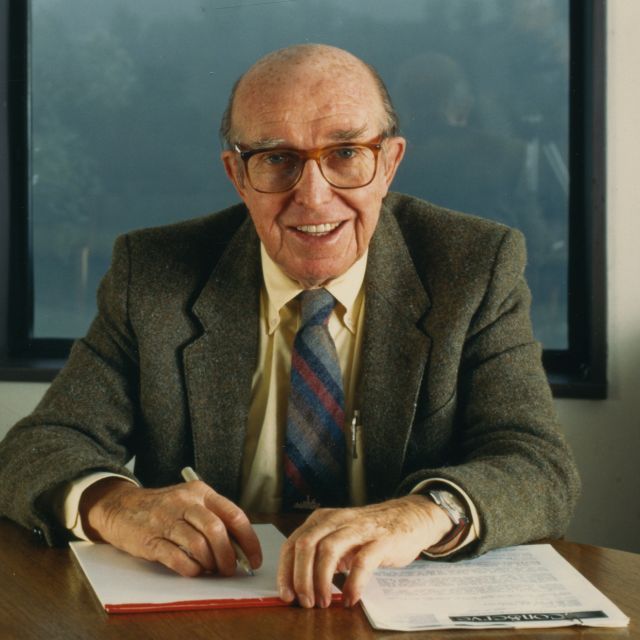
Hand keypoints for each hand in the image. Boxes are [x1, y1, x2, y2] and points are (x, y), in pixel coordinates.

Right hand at [79, 477, 261, 576]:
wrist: (122, 507)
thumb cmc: (164, 508)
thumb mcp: (191, 502)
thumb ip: (214, 519)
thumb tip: (241, 549)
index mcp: (201, 492)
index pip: (234, 515)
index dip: (248, 541)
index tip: (254, 559)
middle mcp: (185, 502)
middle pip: (217, 530)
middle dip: (229, 555)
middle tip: (230, 569)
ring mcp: (166, 520)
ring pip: (199, 544)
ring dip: (210, 563)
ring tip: (211, 569)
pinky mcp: (150, 539)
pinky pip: (177, 558)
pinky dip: (191, 569)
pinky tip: (193, 570)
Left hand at [277, 494, 451, 608]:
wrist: (409, 518)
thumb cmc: (370, 532)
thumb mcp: (340, 537)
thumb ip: (320, 554)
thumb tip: (299, 586)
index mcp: (322, 519)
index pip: (293, 543)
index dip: (286, 571)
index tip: (286, 595)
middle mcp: (337, 520)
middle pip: (306, 545)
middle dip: (301, 578)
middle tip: (305, 602)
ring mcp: (358, 528)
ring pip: (328, 551)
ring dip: (321, 581)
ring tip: (324, 602)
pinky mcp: (380, 540)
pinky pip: (362, 562)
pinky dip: (353, 584)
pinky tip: (351, 599)